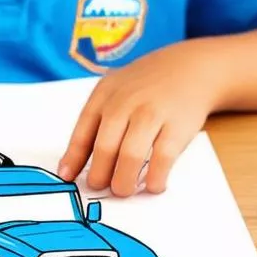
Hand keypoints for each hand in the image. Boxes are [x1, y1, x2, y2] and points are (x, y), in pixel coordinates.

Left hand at [57, 42, 223, 196]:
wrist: (189, 67)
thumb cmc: (145, 86)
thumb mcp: (114, 91)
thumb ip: (96, 122)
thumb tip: (73, 163)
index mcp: (104, 95)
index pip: (83, 131)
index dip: (73, 158)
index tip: (67, 177)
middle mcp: (126, 102)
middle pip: (105, 147)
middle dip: (99, 175)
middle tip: (100, 187)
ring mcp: (152, 113)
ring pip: (131, 156)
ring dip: (124, 181)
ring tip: (123, 189)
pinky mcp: (177, 126)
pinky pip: (162, 159)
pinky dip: (155, 178)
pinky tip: (152, 185)